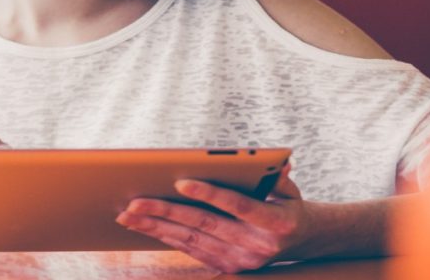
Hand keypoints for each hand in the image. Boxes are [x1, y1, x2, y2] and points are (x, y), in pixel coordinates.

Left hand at [115, 164, 309, 273]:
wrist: (301, 243)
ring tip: (128, 215)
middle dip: (166, 211)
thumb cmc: (288, 206)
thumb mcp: (290, 190)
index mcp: (276, 224)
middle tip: (135, 202)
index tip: (180, 182)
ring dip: (156, 227)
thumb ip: (276, 176)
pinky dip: (164, 237)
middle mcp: (257, 246)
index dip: (209, 193)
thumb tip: (273, 161)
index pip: (237, 206)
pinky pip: (190, 250)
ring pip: (190, 240)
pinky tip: (143, 227)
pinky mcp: (228, 268)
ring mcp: (241, 260)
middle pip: (204, 224)